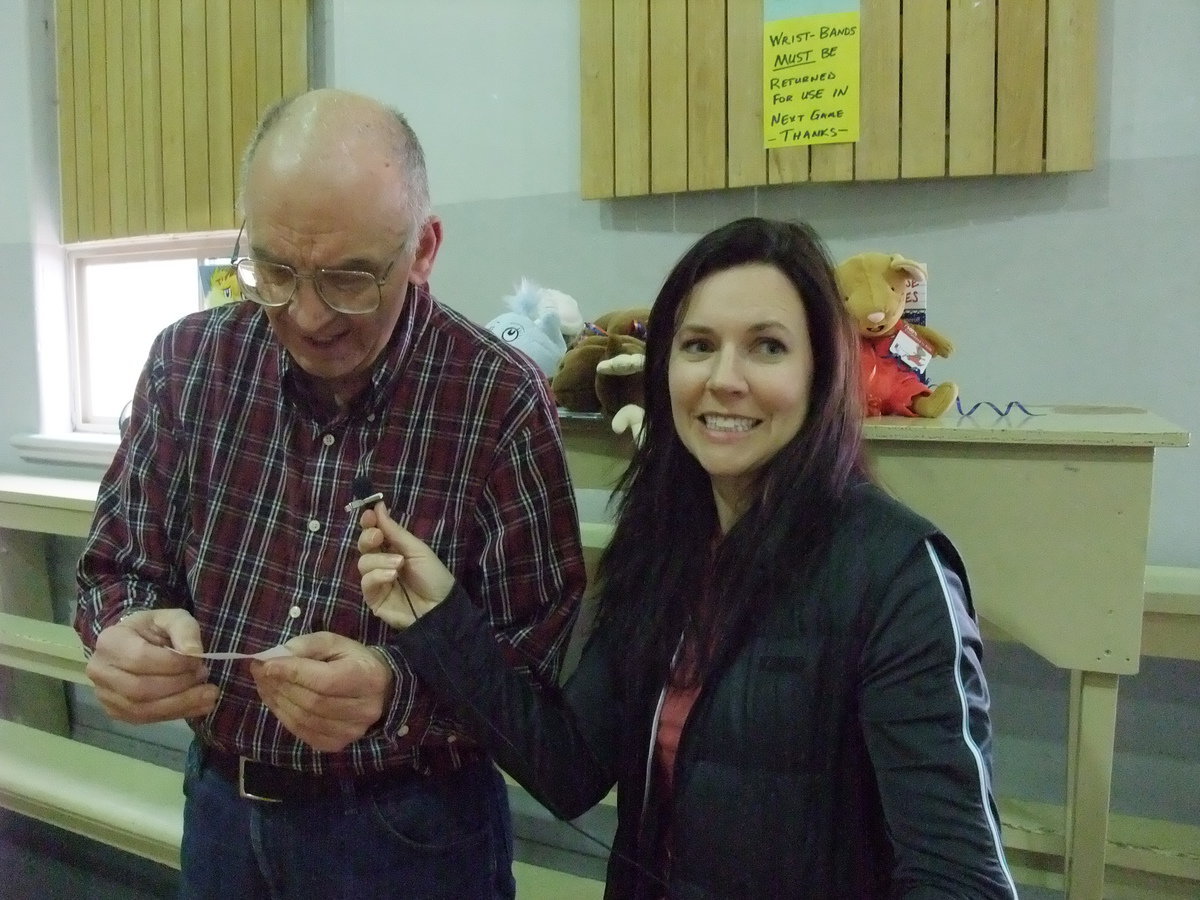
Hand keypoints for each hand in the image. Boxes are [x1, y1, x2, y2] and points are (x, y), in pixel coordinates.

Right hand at [85, 609, 218, 723]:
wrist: (135, 643)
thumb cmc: (154, 629)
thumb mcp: (172, 618)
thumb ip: (185, 630)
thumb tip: (194, 652)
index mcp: (110, 641)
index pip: (141, 658)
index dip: (174, 664)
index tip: (199, 660)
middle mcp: (100, 670)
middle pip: (140, 689)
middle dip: (179, 686)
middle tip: (204, 677)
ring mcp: (104, 695)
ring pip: (142, 709)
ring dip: (180, 704)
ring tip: (209, 696)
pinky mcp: (114, 712)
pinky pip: (144, 719)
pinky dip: (175, 714)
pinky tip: (198, 707)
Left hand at [250, 632, 393, 752]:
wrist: (381, 688)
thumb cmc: (353, 660)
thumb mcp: (334, 642)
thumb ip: (305, 646)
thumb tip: (274, 657)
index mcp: (366, 678)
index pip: (325, 681)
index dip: (292, 673)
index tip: (266, 664)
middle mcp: (363, 709)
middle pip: (312, 702)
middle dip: (280, 686)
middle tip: (259, 672)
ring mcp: (352, 731)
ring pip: (305, 720)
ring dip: (277, 702)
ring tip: (264, 685)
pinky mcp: (339, 744)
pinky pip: (304, 733)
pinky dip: (284, 718)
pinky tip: (276, 702)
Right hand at [356, 503, 454, 627]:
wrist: (441, 607)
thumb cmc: (433, 575)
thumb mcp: (416, 549)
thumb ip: (395, 531)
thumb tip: (378, 506)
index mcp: (393, 549)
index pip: (374, 533)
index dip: (369, 522)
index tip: (369, 514)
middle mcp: (382, 563)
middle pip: (364, 546)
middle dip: (368, 538)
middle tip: (378, 537)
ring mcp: (376, 581)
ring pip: (363, 563)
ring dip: (380, 560)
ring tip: (399, 564)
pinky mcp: (373, 598)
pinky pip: (366, 582)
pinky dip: (377, 575)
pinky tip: (392, 576)